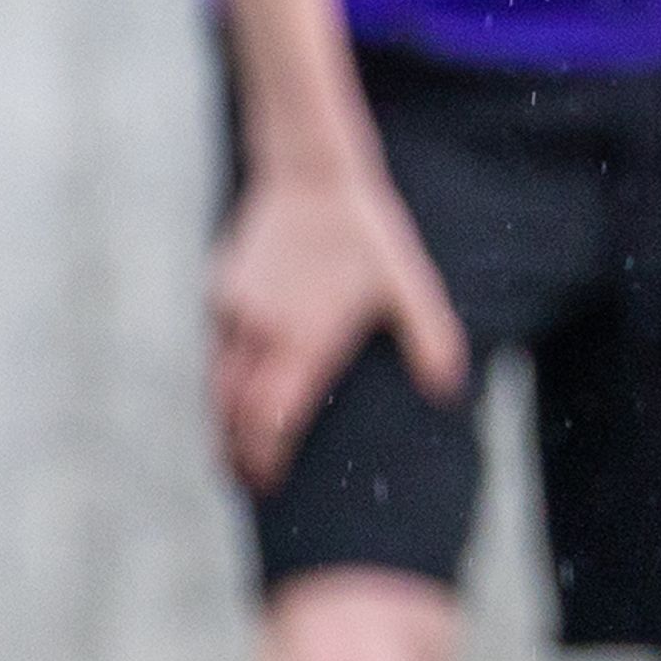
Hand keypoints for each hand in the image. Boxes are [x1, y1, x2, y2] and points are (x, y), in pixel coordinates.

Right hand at [209, 159, 471, 489]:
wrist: (312, 174)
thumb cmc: (367, 232)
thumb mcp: (409, 283)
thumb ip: (431, 338)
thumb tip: (449, 390)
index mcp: (305, 336)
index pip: (272, 416)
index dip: (265, 457)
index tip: (268, 486)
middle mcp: (261, 330)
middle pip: (232, 412)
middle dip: (234, 453)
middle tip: (245, 483)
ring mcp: (233, 311)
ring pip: (213, 384)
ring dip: (219, 422)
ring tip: (231, 452)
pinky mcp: (219, 293)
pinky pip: (211, 350)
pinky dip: (216, 382)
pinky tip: (230, 395)